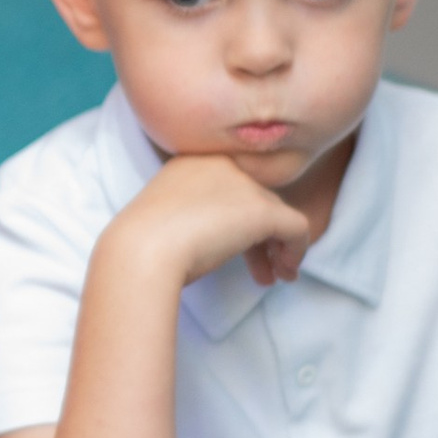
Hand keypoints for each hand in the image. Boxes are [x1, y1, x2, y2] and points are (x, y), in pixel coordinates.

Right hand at [113, 151, 312, 291]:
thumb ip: (193, 214)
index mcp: (194, 160)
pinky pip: (296, 228)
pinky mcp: (262, 210)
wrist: (141, 252)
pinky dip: (296, 251)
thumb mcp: (165, 217)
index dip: (238, 220)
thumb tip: (219, 238)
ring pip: (276, 213)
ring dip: (278, 247)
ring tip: (276, 276)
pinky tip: (284, 272)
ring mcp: (244, 185)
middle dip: (261, 238)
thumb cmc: (142, 244)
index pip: (231, 186)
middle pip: (254, 200)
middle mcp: (223, 163)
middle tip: (260, 270)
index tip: (237, 248)